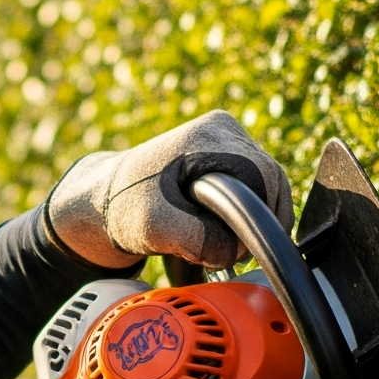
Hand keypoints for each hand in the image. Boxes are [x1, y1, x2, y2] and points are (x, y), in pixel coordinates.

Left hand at [44, 112, 293, 270]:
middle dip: (259, 220)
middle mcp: (223, 128)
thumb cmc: (126, 207)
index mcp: (207, 136)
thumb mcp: (156, 229)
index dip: (259, 218)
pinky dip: (249, 211)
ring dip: (254, 218)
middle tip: (231, 250)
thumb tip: (237, 250)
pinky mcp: (228, 151)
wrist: (107, 197)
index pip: (263, 177)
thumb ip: (199, 240)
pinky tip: (225, 228)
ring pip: (269, 185)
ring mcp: (228, 136)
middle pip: (271, 180)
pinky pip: (259, 185)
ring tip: (224, 240)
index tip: (237, 248)